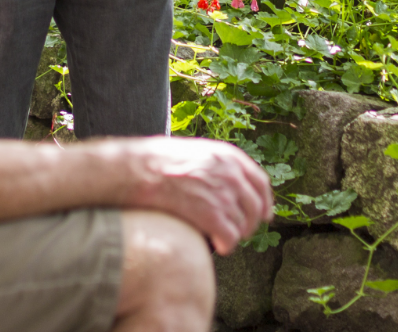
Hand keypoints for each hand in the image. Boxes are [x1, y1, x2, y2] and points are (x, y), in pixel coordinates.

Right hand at [120, 137, 272, 254]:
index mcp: (227, 155)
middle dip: (249, 223)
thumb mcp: (191, 151)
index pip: (260, 182)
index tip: (264, 214)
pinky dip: (226, 246)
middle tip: (238, 232)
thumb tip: (226, 181)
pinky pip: (230, 238)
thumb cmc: (152, 160)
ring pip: (243, 225)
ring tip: (219, 237)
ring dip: (233, 234)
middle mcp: (230, 174)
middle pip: (255, 207)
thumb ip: (213, 163)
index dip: (264, 201)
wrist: (133, 170)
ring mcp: (222, 194)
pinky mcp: (211, 214)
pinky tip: (217, 246)